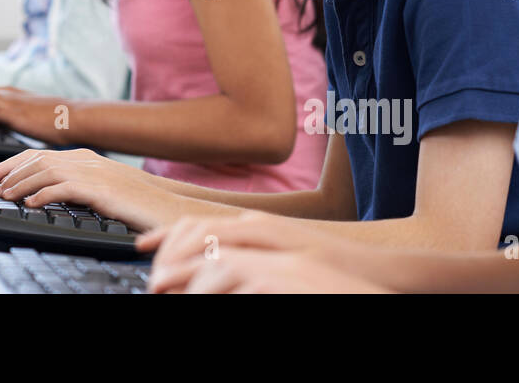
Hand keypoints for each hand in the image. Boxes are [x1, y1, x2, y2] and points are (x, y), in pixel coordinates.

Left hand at [0, 148, 181, 232]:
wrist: (167, 206)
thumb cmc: (136, 201)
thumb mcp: (102, 188)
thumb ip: (76, 185)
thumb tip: (45, 192)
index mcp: (84, 157)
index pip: (39, 154)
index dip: (12, 163)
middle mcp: (86, 160)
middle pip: (37, 159)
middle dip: (8, 170)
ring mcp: (93, 173)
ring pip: (46, 172)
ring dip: (21, 183)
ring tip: (5, 195)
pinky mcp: (100, 190)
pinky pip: (65, 189)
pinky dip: (44, 194)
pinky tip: (31, 203)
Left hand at [144, 211, 380, 292]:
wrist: (377, 275)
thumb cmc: (329, 271)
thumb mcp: (281, 258)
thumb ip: (247, 254)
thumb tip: (211, 270)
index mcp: (258, 225)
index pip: (200, 221)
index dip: (166, 234)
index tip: (142, 247)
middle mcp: (261, 230)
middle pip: (198, 236)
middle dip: (169, 260)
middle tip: (153, 285)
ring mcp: (273, 251)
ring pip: (210, 259)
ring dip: (186, 279)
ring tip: (166, 293)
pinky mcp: (283, 272)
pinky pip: (234, 275)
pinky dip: (209, 287)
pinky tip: (201, 296)